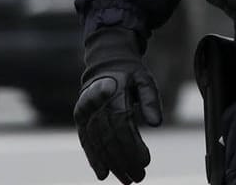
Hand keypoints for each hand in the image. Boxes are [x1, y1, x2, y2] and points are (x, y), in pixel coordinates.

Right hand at [73, 27, 163, 183]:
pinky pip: (86, 141)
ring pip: (97, 143)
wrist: (106, 61)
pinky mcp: (79, 117)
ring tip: (126, 180)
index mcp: (113, 92)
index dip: (133, 146)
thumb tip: (156, 123)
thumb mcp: (145, 80)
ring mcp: (85, 111)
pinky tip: (102, 174)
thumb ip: (150, 101)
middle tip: (138, 177)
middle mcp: (96, 103)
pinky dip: (93, 159)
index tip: (146, 162)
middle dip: (124, 161)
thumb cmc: (130, 74)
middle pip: (109, 138)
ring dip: (111, 165)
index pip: (122, 125)